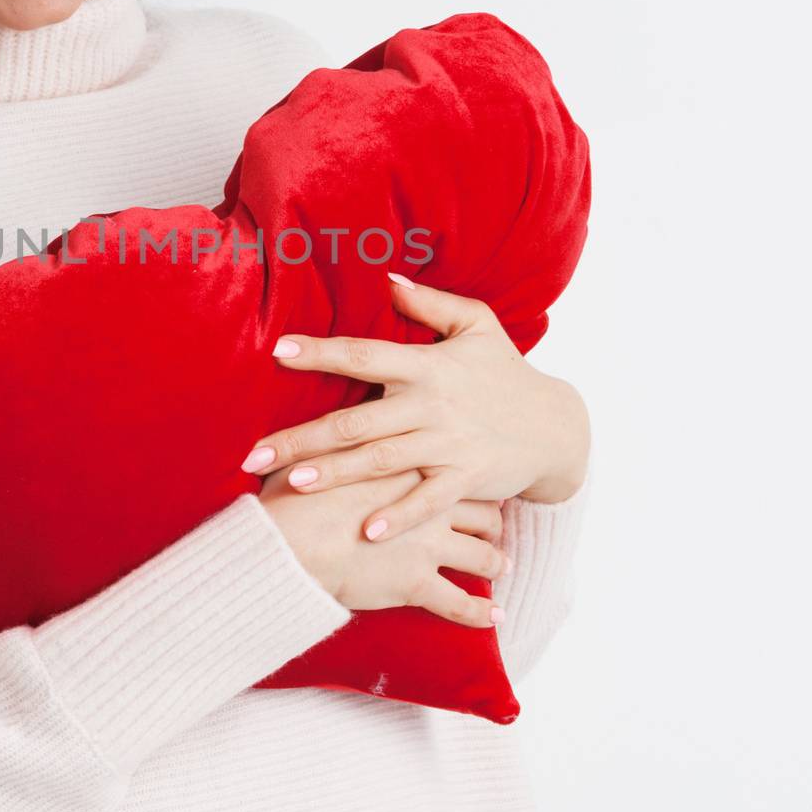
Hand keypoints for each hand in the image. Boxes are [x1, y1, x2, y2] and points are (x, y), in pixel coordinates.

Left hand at [241, 273, 589, 545]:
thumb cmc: (506, 372)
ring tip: (290, 483)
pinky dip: (399, 516)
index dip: (321, 352)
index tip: (278, 352)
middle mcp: (431, 405)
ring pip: (380, 460)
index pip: (364, 354)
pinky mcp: (466, 479)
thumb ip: (430, 304)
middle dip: (303, 437)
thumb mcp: (477, 325)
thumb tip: (387, 281)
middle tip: (254, 454)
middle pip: (356, 421)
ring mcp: (448, 445)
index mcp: (426, 366)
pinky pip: (427, 500)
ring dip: (335, 473)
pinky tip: (367, 531)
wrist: (557, 426)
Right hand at [258, 463, 507, 626]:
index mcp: (408, 467)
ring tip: (500, 566)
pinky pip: (460, 603)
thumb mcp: (317, 455)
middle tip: (494, 525)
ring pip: (481, 554)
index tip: (466, 480)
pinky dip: (480, 613)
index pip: (452, 468)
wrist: (289, 538)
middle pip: (482, 509)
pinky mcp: (417, 582)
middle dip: (492, 520)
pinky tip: (494, 618)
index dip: (463, 476)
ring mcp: (427, 544)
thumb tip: (323, 433)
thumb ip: (334, 445)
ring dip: (494, 562)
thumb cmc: (294, 496)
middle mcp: (428, 502)